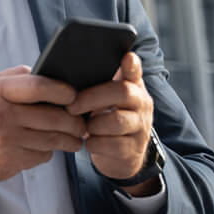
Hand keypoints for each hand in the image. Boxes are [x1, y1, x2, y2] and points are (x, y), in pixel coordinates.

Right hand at [0, 65, 84, 190]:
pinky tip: (46, 147)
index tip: (73, 95)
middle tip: (80, 121)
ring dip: (69, 139)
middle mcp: (1, 115)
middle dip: (74, 120)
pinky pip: (43, 155)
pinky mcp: (11, 161)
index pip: (39, 86)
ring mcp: (7, 140)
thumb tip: (44, 73)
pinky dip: (49, 151)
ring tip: (74, 136)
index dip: (63, 91)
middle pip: (54, 116)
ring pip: (53, 139)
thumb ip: (12, 78)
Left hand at [69, 52, 157, 192]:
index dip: (132, 65)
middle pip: (122, 92)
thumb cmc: (106, 120)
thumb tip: (71, 70)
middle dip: (92, 98)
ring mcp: (141, 127)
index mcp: (133, 88)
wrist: (121, 156)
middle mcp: (142, 105)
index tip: (127, 56)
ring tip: (84, 127)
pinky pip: (111, 144)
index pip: (135, 72)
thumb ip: (97, 85)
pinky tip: (89, 141)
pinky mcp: (133, 149)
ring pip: (117, 121)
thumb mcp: (105, 101)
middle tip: (71, 106)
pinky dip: (94, 143)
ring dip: (93, 124)